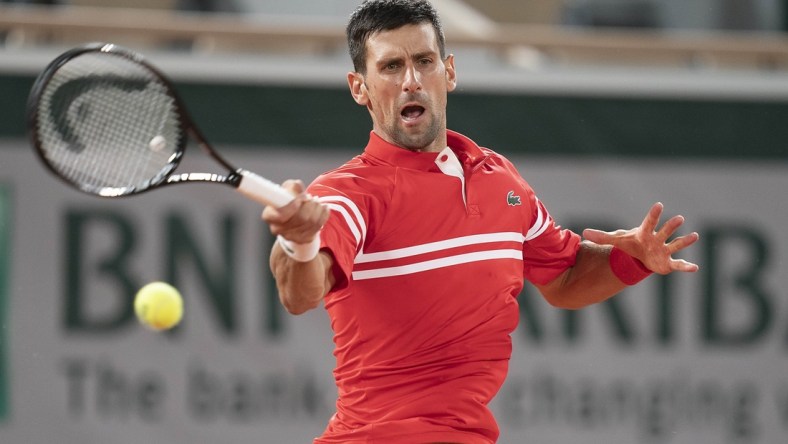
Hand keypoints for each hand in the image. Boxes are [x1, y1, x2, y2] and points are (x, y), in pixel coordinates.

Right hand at [261, 179, 328, 243]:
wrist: (294, 219)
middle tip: (311, 198)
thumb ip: (292, 187)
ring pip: (311, 222)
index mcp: (269, 216)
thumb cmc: (288, 202)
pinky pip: (318, 226)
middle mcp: (277, 229)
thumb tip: (298, 186)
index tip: (302, 197)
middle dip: (309, 205)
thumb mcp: (287, 191)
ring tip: (317, 202)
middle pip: (300, 218)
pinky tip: (323, 208)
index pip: (281, 215)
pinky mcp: (304, 239)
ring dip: (317, 208)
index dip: (294, 205)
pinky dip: (323, 214)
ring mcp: (291, 236)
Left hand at [582, 202, 698, 274]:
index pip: (649, 222)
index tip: (659, 205)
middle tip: (679, 218)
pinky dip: (686, 266)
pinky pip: (679, 264)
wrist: (641, 256)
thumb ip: (602, 237)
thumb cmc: (631, 245)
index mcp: (645, 233)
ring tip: (694, 236)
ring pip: (675, 244)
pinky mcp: (668, 262)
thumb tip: (583, 233)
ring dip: (685, 241)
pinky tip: (695, 268)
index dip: (653, 214)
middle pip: (665, 231)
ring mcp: (664, 250)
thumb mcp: (616, 241)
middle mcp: (657, 239)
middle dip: (671, 225)